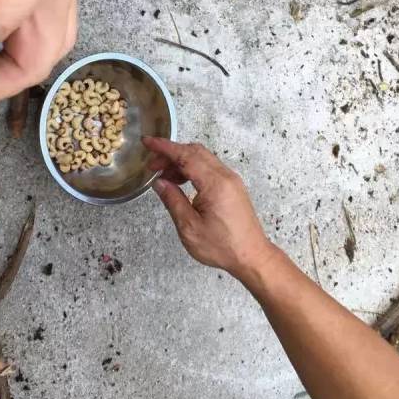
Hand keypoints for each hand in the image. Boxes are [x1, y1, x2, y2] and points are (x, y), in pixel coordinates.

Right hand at [143, 137, 275, 281]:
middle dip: (170, 154)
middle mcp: (225, 176)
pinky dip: (192, 169)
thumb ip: (173, 200)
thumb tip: (159, 183)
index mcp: (215, 184)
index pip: (186, 156)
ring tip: (163, 177)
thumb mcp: (189, 227)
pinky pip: (209, 168)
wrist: (251, 256)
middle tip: (151, 166)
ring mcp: (231, 180)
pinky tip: (180, 183)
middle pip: (194, 152)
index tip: (147, 142)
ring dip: (181, 162)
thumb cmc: (222, 246)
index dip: (164, 147)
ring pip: (202, 158)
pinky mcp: (232, 187)